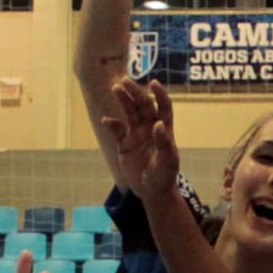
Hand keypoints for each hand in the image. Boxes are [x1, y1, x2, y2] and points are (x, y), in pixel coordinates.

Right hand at [99, 76, 180, 196]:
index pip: (163, 106)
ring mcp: (136, 134)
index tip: (153, 83)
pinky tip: (106, 120)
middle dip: (135, 92)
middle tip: (124, 81)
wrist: (152, 191)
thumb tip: (158, 124)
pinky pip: (116, 130)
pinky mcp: (124, 144)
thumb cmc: (164, 175)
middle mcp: (150, 127)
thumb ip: (164, 142)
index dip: (160, 94)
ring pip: (129, 112)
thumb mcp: (167, 161)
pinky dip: (111, 124)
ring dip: (123, 100)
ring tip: (115, 88)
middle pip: (143, 105)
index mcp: (165, 129)